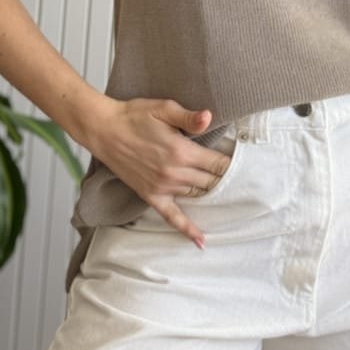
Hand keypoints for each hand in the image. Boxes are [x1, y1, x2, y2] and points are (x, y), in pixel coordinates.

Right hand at [86, 96, 230, 248]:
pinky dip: (187, 229)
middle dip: (225, 180)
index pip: (217, 163)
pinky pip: (172, 217)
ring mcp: (162, 187)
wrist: (104, 130)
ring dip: (211, 195)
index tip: (244, 163)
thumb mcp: (164, 108)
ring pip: (197, 196)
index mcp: (181, 151)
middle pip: (211, 182)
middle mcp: (174, 173)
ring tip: (228, 197)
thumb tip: (209, 117)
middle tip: (240, 179)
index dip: (232, 163)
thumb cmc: (135, 116)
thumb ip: (188, 117)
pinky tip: (201, 241)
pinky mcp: (151, 196)